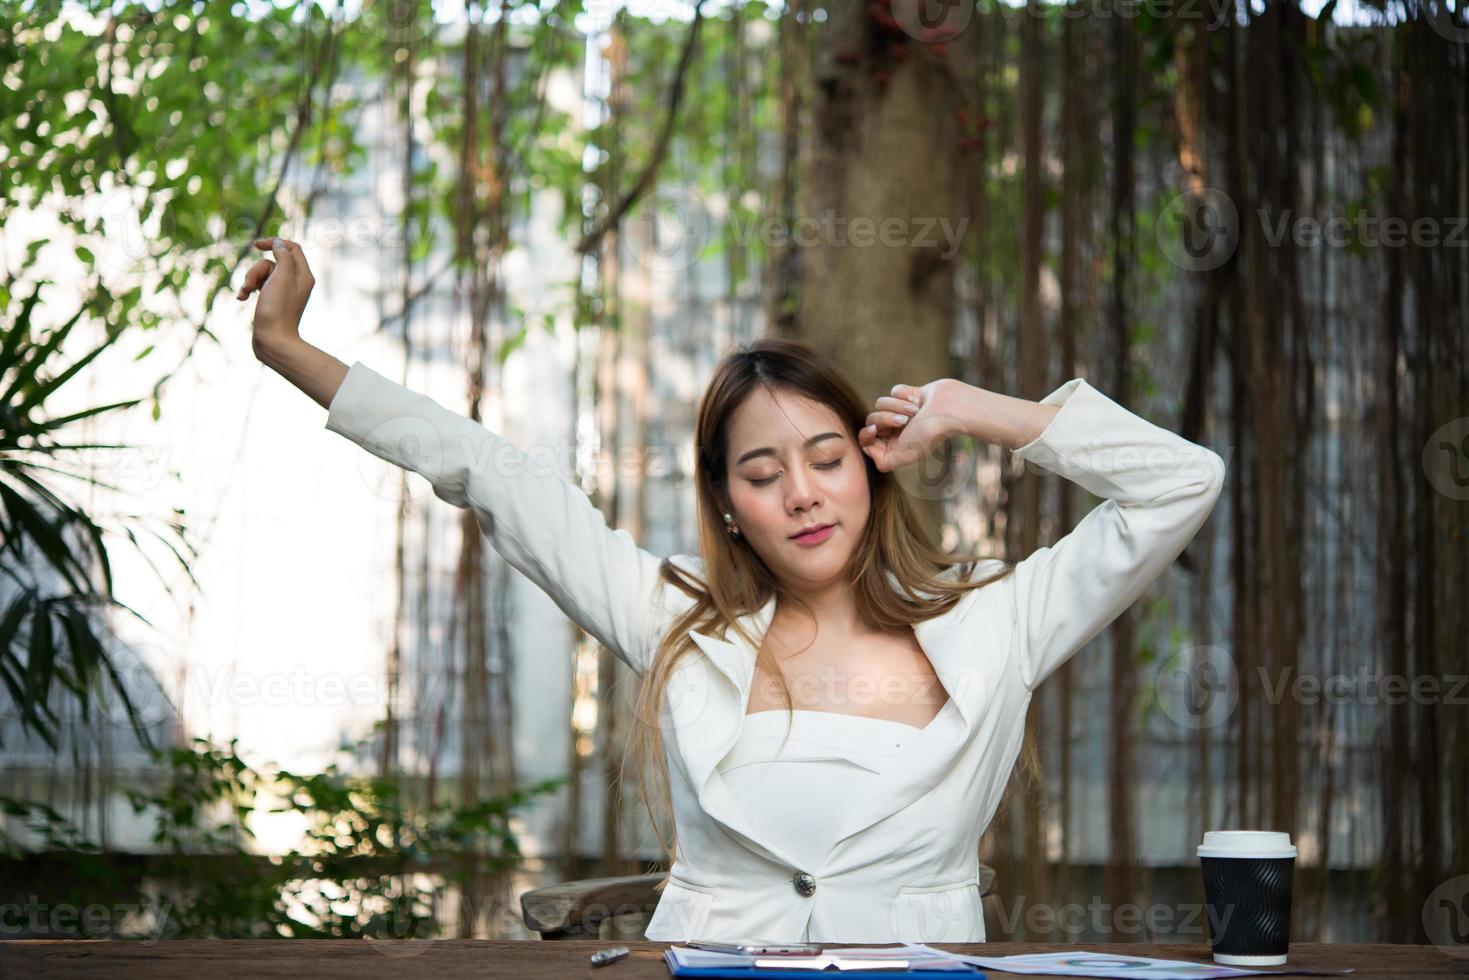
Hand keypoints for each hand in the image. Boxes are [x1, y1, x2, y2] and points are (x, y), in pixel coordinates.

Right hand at [239, 237, 314, 356]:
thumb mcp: (281, 277)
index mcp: (303, 275)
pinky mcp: (271, 300)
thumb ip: (283, 256)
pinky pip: (257, 286)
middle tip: (251, 284)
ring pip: (262, 273)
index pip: (292, 248)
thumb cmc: (278, 309)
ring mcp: (282, 291)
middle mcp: (295, 282)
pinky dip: (248, 289)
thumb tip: (279, 242)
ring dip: (249, 280)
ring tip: (245, 295)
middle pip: (272, 261)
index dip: (275, 243)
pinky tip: (241, 298)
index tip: (257, 245)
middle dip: (256, 269)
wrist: (272, 340)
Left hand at [859, 379, 961, 471]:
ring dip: (897, 405)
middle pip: (871, 420)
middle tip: (904, 420)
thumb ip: (882, 461)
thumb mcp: (903, 455)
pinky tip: (918, 400)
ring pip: (880, 404)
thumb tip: (867, 448)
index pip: (867, 440)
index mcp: (895, 446)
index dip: (867, 435)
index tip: (874, 430)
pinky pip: (894, 391)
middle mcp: (897, 430)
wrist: (949, 410)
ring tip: (915, 410)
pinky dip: (905, 395)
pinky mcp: (909, 395)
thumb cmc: (928, 433)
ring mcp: (902, 412)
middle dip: (885, 419)